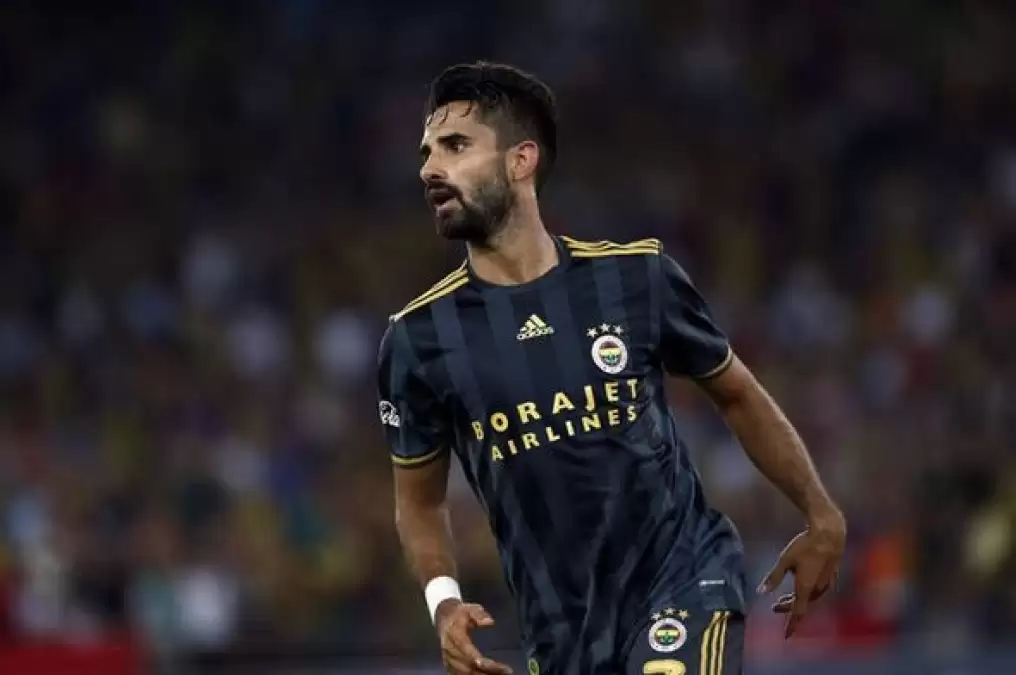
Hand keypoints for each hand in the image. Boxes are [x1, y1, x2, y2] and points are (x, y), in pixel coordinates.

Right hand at [435, 599, 513, 674]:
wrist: (445, 619)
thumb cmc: (461, 614)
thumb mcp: (470, 608)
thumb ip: (479, 614)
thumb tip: (490, 622)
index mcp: (454, 634)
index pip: (465, 648)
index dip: (476, 657)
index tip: (491, 664)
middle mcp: (450, 649)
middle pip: (467, 664)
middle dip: (486, 670)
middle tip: (505, 671)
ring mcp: (448, 659)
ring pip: (465, 673)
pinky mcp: (449, 665)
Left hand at [758, 511, 845, 637]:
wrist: (829, 534)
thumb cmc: (805, 546)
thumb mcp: (784, 560)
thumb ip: (773, 577)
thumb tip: (760, 592)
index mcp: (806, 588)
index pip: (797, 613)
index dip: (791, 625)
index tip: (786, 636)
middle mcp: (818, 589)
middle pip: (803, 605)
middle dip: (789, 608)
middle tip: (775, 607)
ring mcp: (827, 583)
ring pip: (811, 598)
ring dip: (798, 600)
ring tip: (785, 598)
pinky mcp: (831, 575)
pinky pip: (818, 591)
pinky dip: (808, 593)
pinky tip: (803, 586)